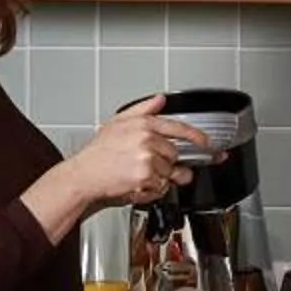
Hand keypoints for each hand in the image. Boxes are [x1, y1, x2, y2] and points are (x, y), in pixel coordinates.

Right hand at [65, 97, 212, 210]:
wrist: (83, 176)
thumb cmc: (97, 153)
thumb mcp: (117, 123)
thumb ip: (142, 109)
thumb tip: (160, 100)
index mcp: (143, 124)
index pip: (179, 128)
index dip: (197, 137)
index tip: (207, 143)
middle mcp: (147, 139)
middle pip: (175, 154)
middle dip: (167, 163)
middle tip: (149, 167)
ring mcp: (147, 158)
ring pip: (169, 173)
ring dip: (159, 178)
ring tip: (138, 175)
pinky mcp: (146, 177)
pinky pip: (161, 187)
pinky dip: (152, 190)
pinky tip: (136, 184)